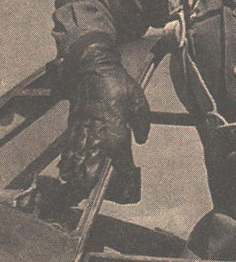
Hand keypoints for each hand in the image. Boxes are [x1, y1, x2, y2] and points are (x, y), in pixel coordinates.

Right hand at [59, 39, 149, 202]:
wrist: (92, 69)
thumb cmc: (117, 83)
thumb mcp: (139, 99)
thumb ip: (142, 122)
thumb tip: (142, 139)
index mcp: (115, 126)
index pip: (120, 156)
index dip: (124, 170)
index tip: (126, 179)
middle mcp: (96, 132)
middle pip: (93, 164)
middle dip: (94, 180)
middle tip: (97, 192)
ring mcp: (82, 129)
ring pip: (78, 159)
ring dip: (79, 175)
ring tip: (80, 190)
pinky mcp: (73, 125)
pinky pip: (69, 148)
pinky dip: (68, 162)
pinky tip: (67, 172)